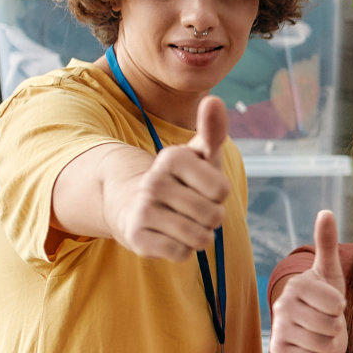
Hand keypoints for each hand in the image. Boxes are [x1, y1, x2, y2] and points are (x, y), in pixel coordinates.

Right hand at [107, 96, 231, 260]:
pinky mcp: (136, 237)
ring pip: (200, 237)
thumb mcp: (199, 155)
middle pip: (213, 216)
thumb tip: (214, 99)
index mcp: (172, 158)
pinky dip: (183, 250)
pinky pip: (182, 254)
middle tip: (193, 208)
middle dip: (211, 217)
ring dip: (200, 235)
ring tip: (184, 222)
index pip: (221, 190)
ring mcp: (142, 209)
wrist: (130, 203)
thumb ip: (213, 131)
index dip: (218, 194)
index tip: (201, 187)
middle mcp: (153, 181)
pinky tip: (169, 236)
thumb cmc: (180, 179)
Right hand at [270, 210, 349, 352]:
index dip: (340, 307)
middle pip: (330, 324)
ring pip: (323, 343)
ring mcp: (278, 329)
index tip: (333, 303)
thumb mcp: (330, 272)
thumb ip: (327, 244)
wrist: (315, 329)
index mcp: (296, 285)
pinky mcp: (279, 352)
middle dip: (336, 325)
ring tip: (321, 332)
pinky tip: (312, 346)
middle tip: (328, 320)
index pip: (335, 304)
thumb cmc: (326, 298)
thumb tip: (325, 211)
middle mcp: (281, 306)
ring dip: (329, 341)